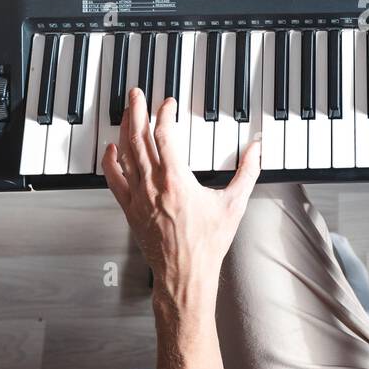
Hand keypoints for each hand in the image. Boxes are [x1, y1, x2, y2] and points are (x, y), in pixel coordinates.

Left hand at [102, 88, 259, 316]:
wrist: (185, 274)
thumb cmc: (208, 244)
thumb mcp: (234, 204)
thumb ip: (247, 172)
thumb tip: (258, 149)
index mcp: (176, 180)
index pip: (164, 135)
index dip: (164, 114)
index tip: (168, 104)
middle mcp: (153, 185)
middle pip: (138, 138)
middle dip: (136, 111)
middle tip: (136, 93)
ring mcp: (138, 197)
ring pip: (124, 154)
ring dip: (123, 129)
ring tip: (126, 112)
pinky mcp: (130, 209)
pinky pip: (113, 179)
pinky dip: (110, 161)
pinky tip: (112, 148)